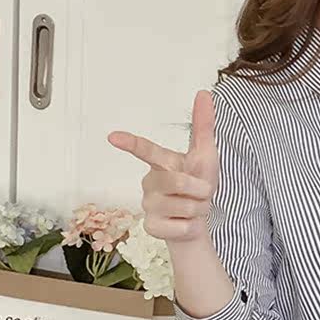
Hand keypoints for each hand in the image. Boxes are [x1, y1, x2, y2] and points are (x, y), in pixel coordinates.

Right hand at [107, 89, 217, 243]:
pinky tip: (184, 224)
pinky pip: (182, 226)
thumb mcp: (206, 155)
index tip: (113, 136)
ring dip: (199, 209)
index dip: (131, 143)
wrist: (197, 221)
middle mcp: (150, 182)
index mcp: (161, 163)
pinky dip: (192, 226)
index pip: (146, 150)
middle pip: (178, 181)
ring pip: (184, 206)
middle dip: (201, 189)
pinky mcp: (151, 227)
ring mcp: (148, 206)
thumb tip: (204, 92)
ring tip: (193, 208)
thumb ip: (203, 126)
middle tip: (201, 194)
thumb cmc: (198, 185)